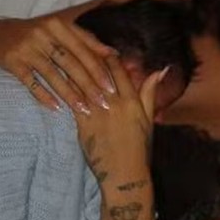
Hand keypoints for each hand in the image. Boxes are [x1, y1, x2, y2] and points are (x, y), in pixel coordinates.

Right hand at [0, 14, 117, 113]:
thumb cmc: (38, 36)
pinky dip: (43, 96)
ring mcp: (26, 48)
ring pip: (52, 74)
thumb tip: (114, 54)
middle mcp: (43, 34)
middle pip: (70, 63)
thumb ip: (86, 41)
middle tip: (103, 103)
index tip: (112, 87)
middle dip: (88, 85)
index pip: (83, 49)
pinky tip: (56, 108)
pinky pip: (30, 82)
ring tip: (84, 110)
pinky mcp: (12, 61)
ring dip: (69, 94)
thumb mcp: (61, 32)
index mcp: (58, 26)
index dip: (99, 69)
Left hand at [75, 58, 166, 189]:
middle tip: (78, 46)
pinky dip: (66, 88)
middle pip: (99, 73)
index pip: (118, 71)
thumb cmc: (139, 147)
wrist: (124, 173)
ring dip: (74, 69)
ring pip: (84, 84)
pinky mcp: (83, 124)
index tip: (101, 48)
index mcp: (132, 101)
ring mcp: (98, 114)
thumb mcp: (149, 118)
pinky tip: (58, 79)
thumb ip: (150, 92)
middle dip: (88, 58)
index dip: (109, 56)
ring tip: (65, 57)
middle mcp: (115, 104)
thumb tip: (160, 69)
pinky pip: (73, 101)